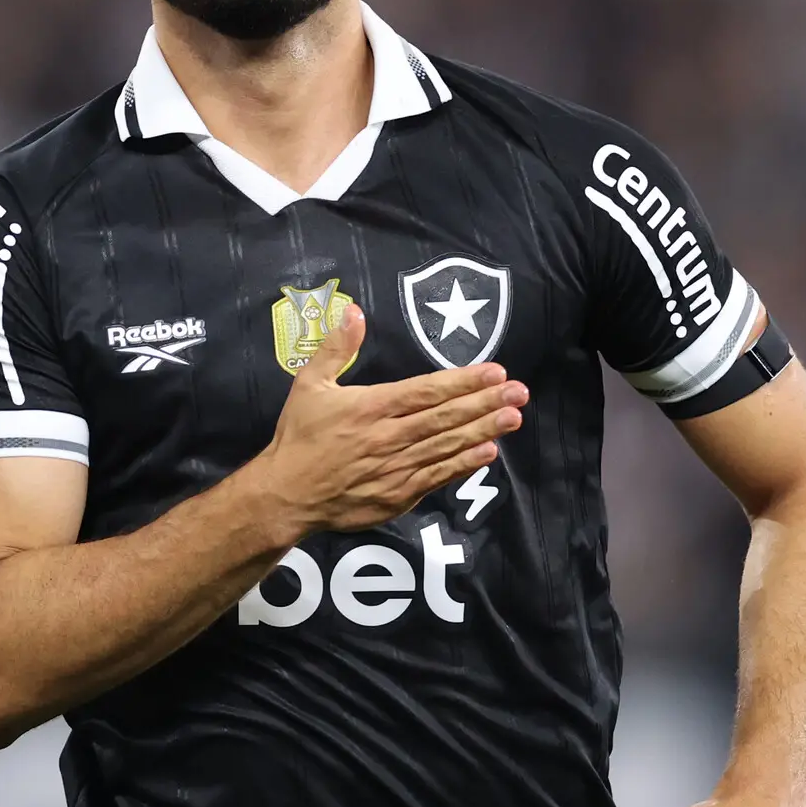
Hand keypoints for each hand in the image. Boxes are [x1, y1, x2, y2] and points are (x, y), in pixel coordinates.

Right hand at [255, 304, 525, 533]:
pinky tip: (488, 452)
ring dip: (484, 431)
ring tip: (514, 417)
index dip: (464, 382)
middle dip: (486, 403)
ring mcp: (397, 468)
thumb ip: (336, 348)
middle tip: (519, 391)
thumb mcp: (309, 384)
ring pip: (448, 445)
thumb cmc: (298, 437)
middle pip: (446, 417)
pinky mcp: (398, 495)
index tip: (494, 371)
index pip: (427, 391)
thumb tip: (354, 311)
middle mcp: (389, 437)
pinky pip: (438, 477)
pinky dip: (464, 464)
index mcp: (372, 407)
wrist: (285, 495)